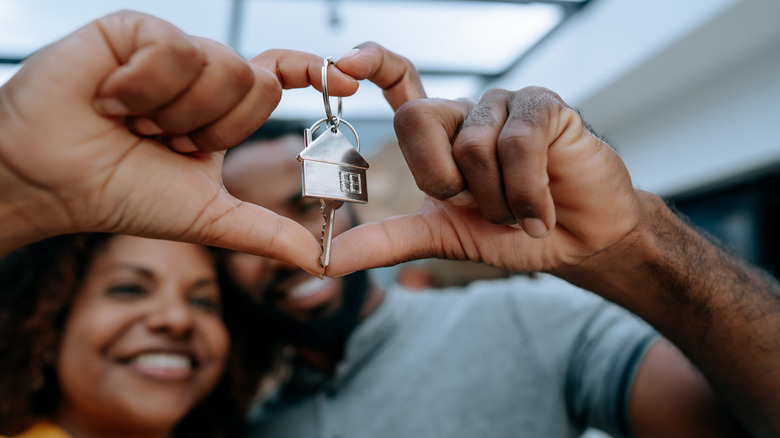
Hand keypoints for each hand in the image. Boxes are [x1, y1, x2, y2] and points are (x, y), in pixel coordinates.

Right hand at [0, 10, 359, 273]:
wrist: (52, 183)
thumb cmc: (123, 196)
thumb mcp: (209, 217)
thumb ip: (267, 233)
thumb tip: (321, 261)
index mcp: (220, 109)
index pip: (279, 76)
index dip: (316, 73)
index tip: (350, 81)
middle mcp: (201, 73)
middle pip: (258, 82)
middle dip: (212, 129)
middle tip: (163, 142)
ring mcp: (169, 48)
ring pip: (220, 67)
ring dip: (174, 115)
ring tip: (131, 123)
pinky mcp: (133, 30)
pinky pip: (174, 50)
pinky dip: (142, 90)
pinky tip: (108, 100)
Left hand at [327, 86, 640, 275]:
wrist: (576, 242)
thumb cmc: (510, 232)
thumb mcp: (441, 237)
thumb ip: (385, 241)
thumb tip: (325, 260)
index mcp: (439, 134)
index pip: (400, 82)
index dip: (372, 64)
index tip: (344, 62)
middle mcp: (466, 112)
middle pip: (416, 119)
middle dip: (441, 181)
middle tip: (474, 206)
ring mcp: (505, 105)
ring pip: (470, 144)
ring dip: (495, 200)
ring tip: (519, 211)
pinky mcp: (544, 106)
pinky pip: (516, 145)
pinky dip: (526, 194)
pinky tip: (542, 215)